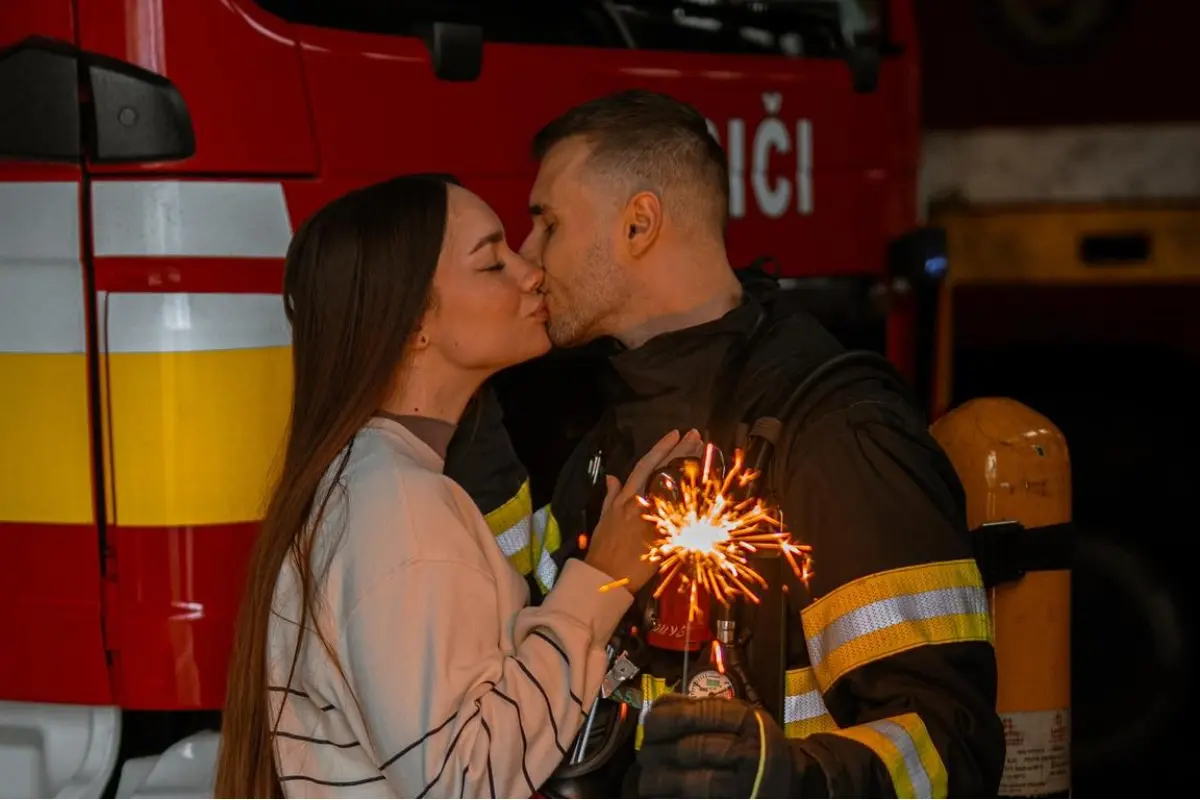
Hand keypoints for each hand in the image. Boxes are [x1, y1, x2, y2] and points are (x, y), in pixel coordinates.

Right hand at [585, 429, 702, 592]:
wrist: (606, 575)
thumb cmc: (603, 547)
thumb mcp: (604, 517)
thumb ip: (611, 495)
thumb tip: (612, 477)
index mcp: (627, 497)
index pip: (646, 465)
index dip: (662, 448)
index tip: (675, 434)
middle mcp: (642, 503)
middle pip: (666, 471)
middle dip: (683, 451)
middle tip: (697, 436)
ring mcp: (656, 518)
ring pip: (679, 488)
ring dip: (693, 469)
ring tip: (705, 452)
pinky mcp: (667, 535)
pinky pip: (685, 514)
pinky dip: (696, 499)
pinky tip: (708, 487)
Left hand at [637, 694, 792, 798]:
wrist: (790, 782)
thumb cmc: (755, 746)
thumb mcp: (741, 717)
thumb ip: (705, 709)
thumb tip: (659, 707)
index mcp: (748, 723)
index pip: (700, 714)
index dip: (666, 718)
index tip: (650, 725)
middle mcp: (750, 754)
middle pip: (690, 749)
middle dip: (657, 752)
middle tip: (646, 754)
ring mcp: (742, 787)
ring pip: (688, 783)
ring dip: (658, 780)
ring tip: (648, 779)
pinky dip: (670, 799)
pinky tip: (661, 795)